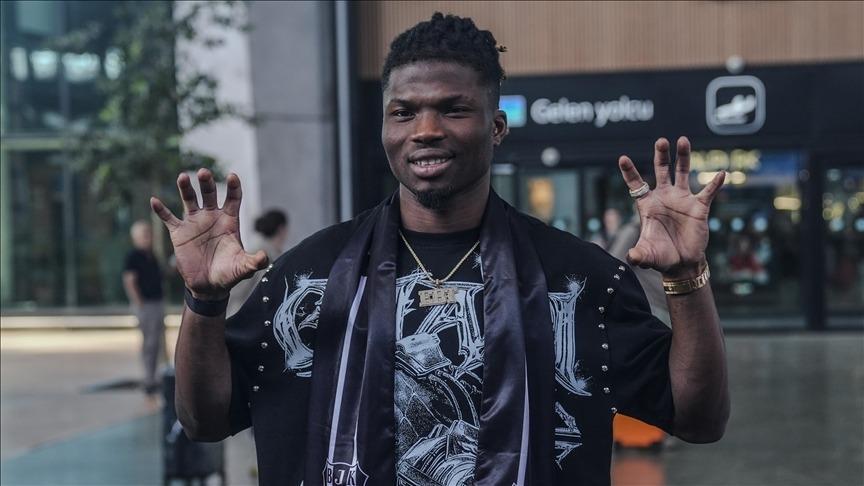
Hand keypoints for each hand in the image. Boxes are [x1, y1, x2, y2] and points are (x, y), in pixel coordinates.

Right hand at [150, 169, 267, 298]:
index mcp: (229, 221)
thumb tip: (264, 258)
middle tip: (203, 173)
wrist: (208, 286)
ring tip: (183, 177)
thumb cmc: (229, 274)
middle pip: (209, 194)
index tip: (232, 176)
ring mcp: (194, 223)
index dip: (233, 187)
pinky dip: (161, 210)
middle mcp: (212, 217)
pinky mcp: (179, 233)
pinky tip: (155, 201)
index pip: (233, 199)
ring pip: (189, 200)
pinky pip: (169, 219)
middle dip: (207, 183)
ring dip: (185, 188)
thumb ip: (253, 262)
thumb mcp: (243, 268)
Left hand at [617, 137, 724, 278]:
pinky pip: (708, 192)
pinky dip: (714, 183)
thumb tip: (631, 258)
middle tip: (661, 141)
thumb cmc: (660, 256)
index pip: (637, 185)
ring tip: (683, 140)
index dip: (630, 172)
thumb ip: (638, 255)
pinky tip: (721, 174)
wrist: (681, 263)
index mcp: (648, 205)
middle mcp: (664, 197)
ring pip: (683, 173)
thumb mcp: (646, 255)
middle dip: (661, 156)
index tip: (623, 158)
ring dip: (683, 157)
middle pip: (661, 170)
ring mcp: (682, 199)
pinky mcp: (699, 207)